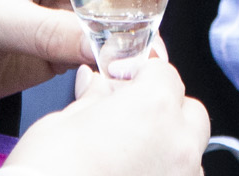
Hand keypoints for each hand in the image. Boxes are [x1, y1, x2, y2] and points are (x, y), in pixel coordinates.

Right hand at [1, 56, 209, 174]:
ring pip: (189, 151)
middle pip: (189, 112)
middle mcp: (178, 143)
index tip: (121, 82)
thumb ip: (94, 98)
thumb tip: (98, 86)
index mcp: (154, 107)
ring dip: (167, 146)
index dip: (140, 74)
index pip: (164, 73)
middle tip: (129, 116)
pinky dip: (163, 173)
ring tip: (128, 154)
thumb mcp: (64, 120)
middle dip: (166, 109)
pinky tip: (131, 174)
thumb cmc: (48, 171)